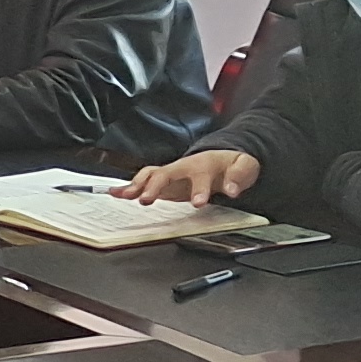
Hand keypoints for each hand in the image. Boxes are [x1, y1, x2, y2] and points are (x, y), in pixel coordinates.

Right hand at [121, 149, 260, 207]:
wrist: (220, 158)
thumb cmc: (231, 164)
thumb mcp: (244, 167)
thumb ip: (239, 176)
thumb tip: (233, 188)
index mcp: (203, 165)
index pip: (200, 177)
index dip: (199, 190)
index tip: (198, 203)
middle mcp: (183, 167)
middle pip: (165, 174)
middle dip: (154, 186)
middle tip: (146, 199)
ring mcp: (171, 173)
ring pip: (150, 175)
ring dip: (136, 185)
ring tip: (123, 195)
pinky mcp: (164, 182)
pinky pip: (143, 182)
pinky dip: (129, 187)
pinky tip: (115, 193)